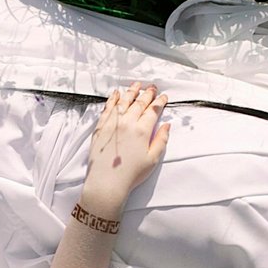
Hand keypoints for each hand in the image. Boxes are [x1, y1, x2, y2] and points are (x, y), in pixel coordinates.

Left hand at [83, 82, 170, 209]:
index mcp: (142, 131)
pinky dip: (113, 99)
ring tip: (136, 85)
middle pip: (139, 103)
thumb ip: (161, 140)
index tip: (163, 97)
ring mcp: (112, 124)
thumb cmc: (131, 174)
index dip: (159, 102)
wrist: (107, 182)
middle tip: (152, 87)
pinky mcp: (100, 128)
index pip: (153, 111)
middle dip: (147, 93)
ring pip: (123, 102)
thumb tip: (166, 126)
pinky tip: (116, 94)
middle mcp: (127, 123)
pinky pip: (108, 109)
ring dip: (131, 92)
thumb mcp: (152, 159)